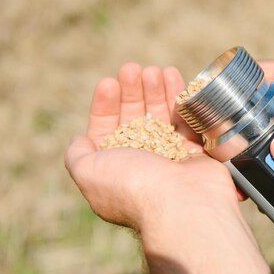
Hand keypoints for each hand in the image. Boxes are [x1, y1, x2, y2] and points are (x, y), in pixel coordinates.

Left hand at [65, 64, 239, 231]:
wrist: (181, 204)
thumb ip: (78, 155)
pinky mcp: (196, 153)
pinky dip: (179, 98)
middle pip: (134, 119)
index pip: (107, 131)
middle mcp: (141, 165)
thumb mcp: (87, 171)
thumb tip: (80, 140)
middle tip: (132, 69)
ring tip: (152, 71)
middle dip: (131, 92)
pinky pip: (186, 121)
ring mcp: (170, 159)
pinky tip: (172, 76)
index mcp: (114, 171)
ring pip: (160, 117)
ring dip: (154, 90)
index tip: (108, 84)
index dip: (105, 105)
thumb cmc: (132, 186)